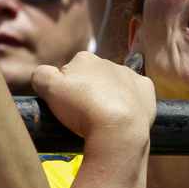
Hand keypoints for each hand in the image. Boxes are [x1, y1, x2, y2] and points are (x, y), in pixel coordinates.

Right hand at [32, 51, 155, 141]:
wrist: (118, 128)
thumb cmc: (80, 108)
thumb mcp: (48, 88)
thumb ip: (41, 74)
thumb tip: (44, 74)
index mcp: (84, 59)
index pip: (68, 71)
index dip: (65, 89)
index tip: (67, 105)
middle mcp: (108, 62)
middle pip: (92, 77)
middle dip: (88, 91)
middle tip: (83, 113)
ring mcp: (130, 75)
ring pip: (115, 84)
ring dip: (109, 95)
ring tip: (104, 118)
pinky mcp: (147, 90)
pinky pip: (137, 92)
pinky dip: (131, 100)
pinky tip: (124, 113)